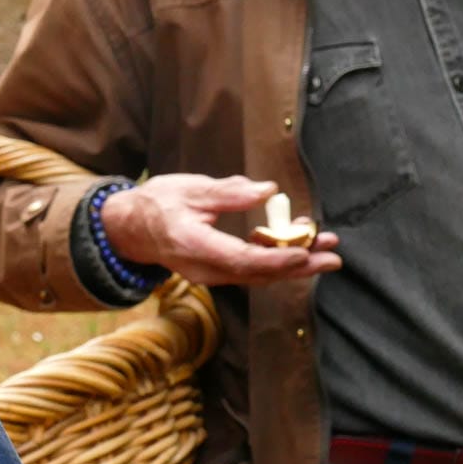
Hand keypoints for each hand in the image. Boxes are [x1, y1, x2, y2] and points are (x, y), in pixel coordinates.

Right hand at [98, 174, 341, 286]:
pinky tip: (296, 245)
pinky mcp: (216, 271)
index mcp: (196, 246)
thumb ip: (228, 192)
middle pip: (259, 274)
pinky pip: (251, 270)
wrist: (129, 229)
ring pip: (259, 275)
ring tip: (324, 246)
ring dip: (293, 263)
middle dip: (300, 266)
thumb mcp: (189, 188)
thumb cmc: (156, 205)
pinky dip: (276, 260)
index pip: (243, 260)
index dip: (277, 259)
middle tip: (333, 256)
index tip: (305, 252)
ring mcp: (211, 274)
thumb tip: (266, 191)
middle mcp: (206, 269)